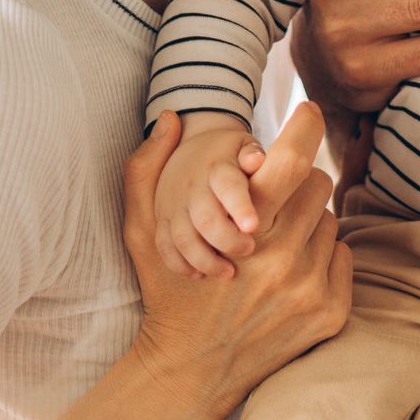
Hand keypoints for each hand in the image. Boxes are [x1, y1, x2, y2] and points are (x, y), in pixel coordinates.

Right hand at [120, 105, 352, 419]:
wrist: (190, 375)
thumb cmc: (166, 296)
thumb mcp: (141, 232)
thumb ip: (145, 168)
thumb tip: (169, 118)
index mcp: (243, 228)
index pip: (293, 157)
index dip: (305, 125)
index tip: (307, 111)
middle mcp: (283, 256)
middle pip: (317, 183)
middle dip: (296, 183)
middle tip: (273, 199)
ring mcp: (310, 286)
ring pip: (329, 220)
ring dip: (307, 222)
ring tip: (275, 243)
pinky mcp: (329, 312)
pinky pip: (342, 256)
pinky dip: (321, 256)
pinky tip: (289, 272)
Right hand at [153, 116, 266, 277]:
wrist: (190, 146)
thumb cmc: (228, 152)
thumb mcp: (243, 144)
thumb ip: (251, 154)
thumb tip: (256, 160)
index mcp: (217, 167)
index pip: (228, 186)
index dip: (240, 207)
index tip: (253, 226)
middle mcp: (192, 187)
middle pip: (206, 219)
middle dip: (228, 240)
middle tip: (248, 249)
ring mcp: (174, 205)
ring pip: (184, 239)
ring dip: (205, 260)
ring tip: (229, 272)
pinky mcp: (163, 220)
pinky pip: (165, 247)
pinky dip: (180, 264)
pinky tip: (199, 274)